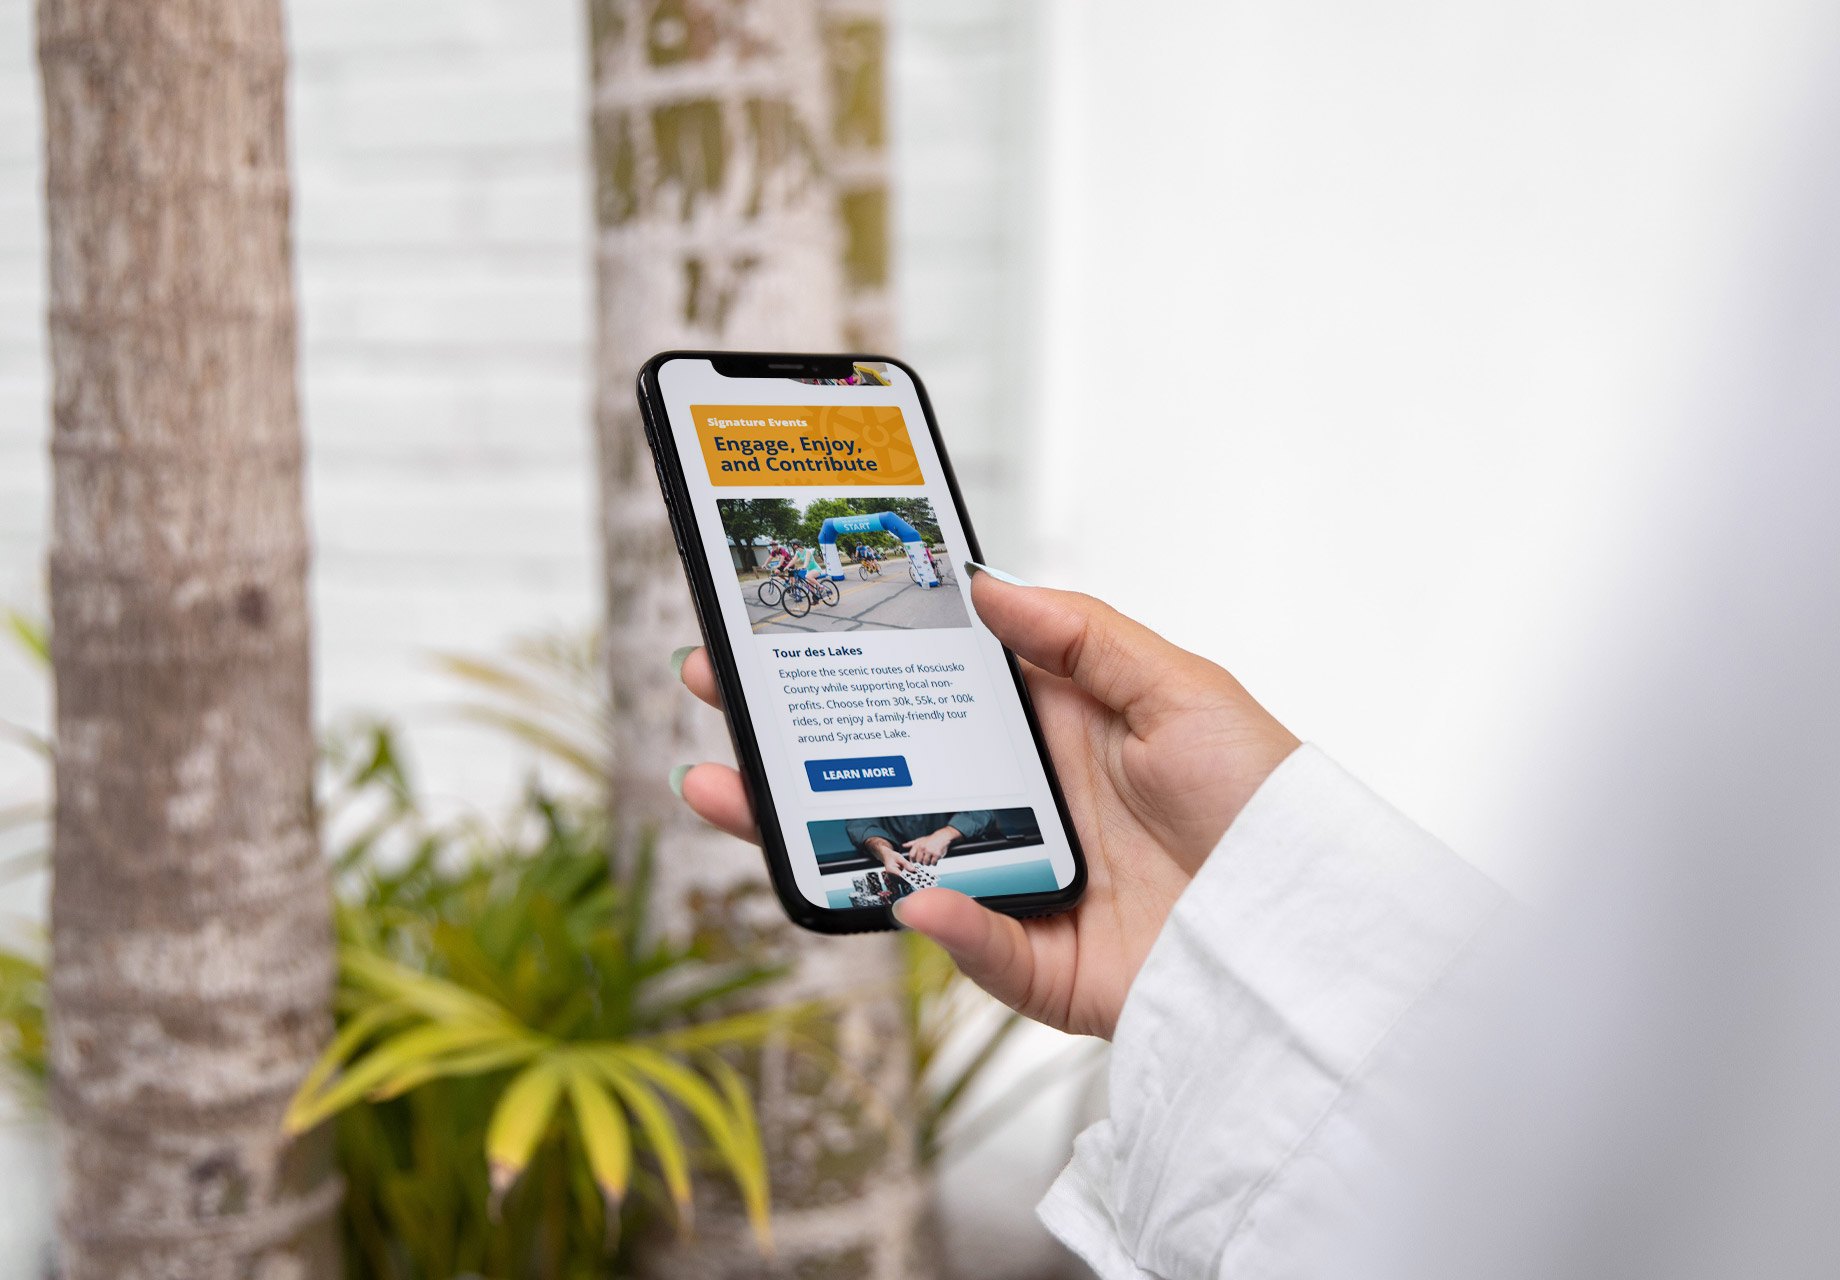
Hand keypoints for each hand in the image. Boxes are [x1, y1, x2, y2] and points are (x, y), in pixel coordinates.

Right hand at [672, 572, 1297, 1038]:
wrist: (1313, 928)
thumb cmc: (1263, 799)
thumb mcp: (1180, 687)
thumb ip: (1080, 634)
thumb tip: (981, 584)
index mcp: (1046, 733)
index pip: (927, 690)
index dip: (856, 658)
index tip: (783, 622)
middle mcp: (1015, 806)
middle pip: (880, 769)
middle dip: (788, 735)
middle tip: (713, 690)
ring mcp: (1012, 885)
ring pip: (884, 857)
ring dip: (800, 828)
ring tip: (722, 789)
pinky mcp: (1031, 966)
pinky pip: (965, 944)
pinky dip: (935, 921)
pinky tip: (903, 889)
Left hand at [901, 826, 960, 864]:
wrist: (942, 837)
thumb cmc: (930, 839)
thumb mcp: (919, 840)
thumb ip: (911, 844)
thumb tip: (903, 845)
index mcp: (918, 845)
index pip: (911, 856)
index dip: (913, 860)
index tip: (915, 861)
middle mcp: (923, 848)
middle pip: (918, 861)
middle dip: (921, 862)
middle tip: (924, 860)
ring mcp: (930, 852)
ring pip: (926, 863)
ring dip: (928, 863)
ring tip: (930, 859)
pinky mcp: (937, 855)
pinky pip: (933, 863)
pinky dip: (934, 863)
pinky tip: (935, 859)